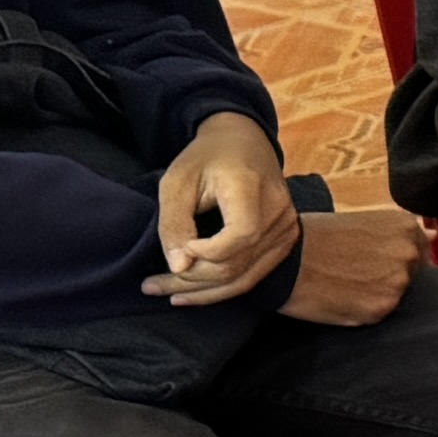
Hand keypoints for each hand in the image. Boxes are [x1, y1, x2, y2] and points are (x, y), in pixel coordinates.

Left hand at [144, 116, 298, 303]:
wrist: (243, 142)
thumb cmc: (206, 158)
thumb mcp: (178, 181)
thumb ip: (175, 222)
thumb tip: (178, 267)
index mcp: (253, 189)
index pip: (239, 236)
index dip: (206, 252)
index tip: (178, 248)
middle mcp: (279, 211)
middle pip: (236, 263)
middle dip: (191, 279)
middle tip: (151, 284)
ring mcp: (286, 229)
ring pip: (243, 277)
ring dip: (202, 291)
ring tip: (165, 293)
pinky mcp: (284, 241)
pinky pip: (252, 276)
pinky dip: (220, 289)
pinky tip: (191, 294)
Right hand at [276, 203, 422, 330]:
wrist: (283, 259)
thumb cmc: (314, 235)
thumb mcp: (362, 221)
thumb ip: (399, 233)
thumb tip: (433, 236)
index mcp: (405, 227)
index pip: (420, 249)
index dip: (395, 256)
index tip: (375, 259)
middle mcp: (407, 254)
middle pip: (411, 273)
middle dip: (388, 275)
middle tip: (354, 270)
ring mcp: (397, 283)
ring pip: (396, 295)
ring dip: (377, 293)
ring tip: (345, 282)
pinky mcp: (380, 309)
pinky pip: (380, 312)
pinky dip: (364, 308)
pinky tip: (342, 296)